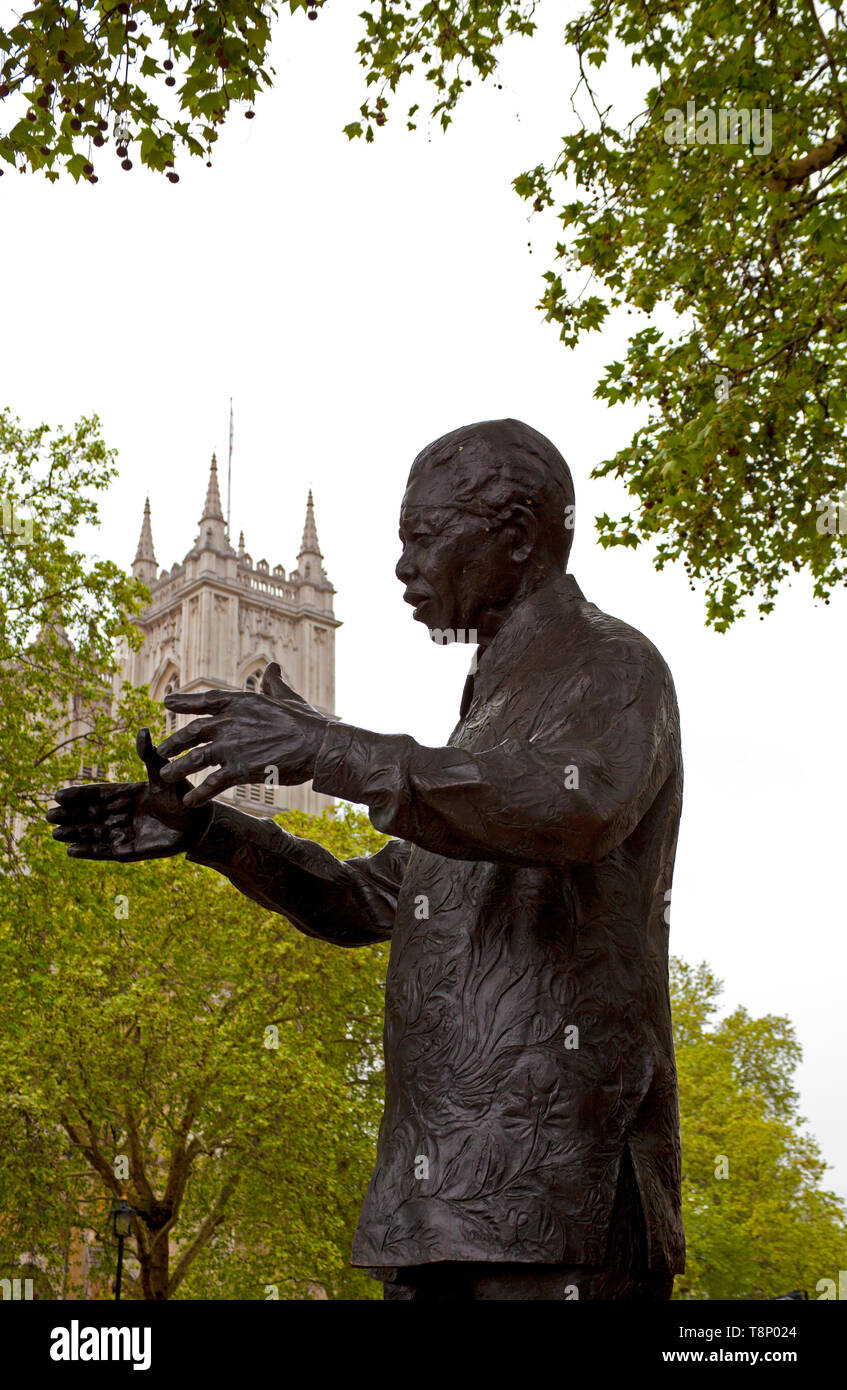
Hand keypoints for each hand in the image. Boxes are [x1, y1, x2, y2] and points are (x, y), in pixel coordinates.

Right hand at [47, 729, 211, 860]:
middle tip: (48, 816)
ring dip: (74, 834)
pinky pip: (105, 852)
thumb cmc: (182, 796)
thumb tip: (141, 731)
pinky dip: (89, 853)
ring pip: (93, 834)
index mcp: (125, 795)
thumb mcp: (164, 774)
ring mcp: (123, 833)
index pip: (96, 795)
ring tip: (55, 834)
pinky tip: (70, 851)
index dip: (78, 796)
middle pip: (89, 815)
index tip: (59, 795)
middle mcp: (120, 814)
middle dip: (70, 816)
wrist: (198, 823)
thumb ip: (150, 756)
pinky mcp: (129, 851)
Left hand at [156, 662, 328, 808]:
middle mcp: (230, 722)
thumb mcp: (287, 696)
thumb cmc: (306, 721)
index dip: (184, 702)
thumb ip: (274, 683)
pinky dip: (199, 794)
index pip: (205, 700)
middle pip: (192, 731)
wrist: (317, 745)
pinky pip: (212, 783)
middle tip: (162, 749)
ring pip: (194, 758)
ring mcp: (232, 747)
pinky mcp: (239, 770)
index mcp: (240, 702)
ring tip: (165, 776)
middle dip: (174, 742)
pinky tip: (190, 801)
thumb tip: (273, 666)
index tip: (167, 703)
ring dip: (177, 768)